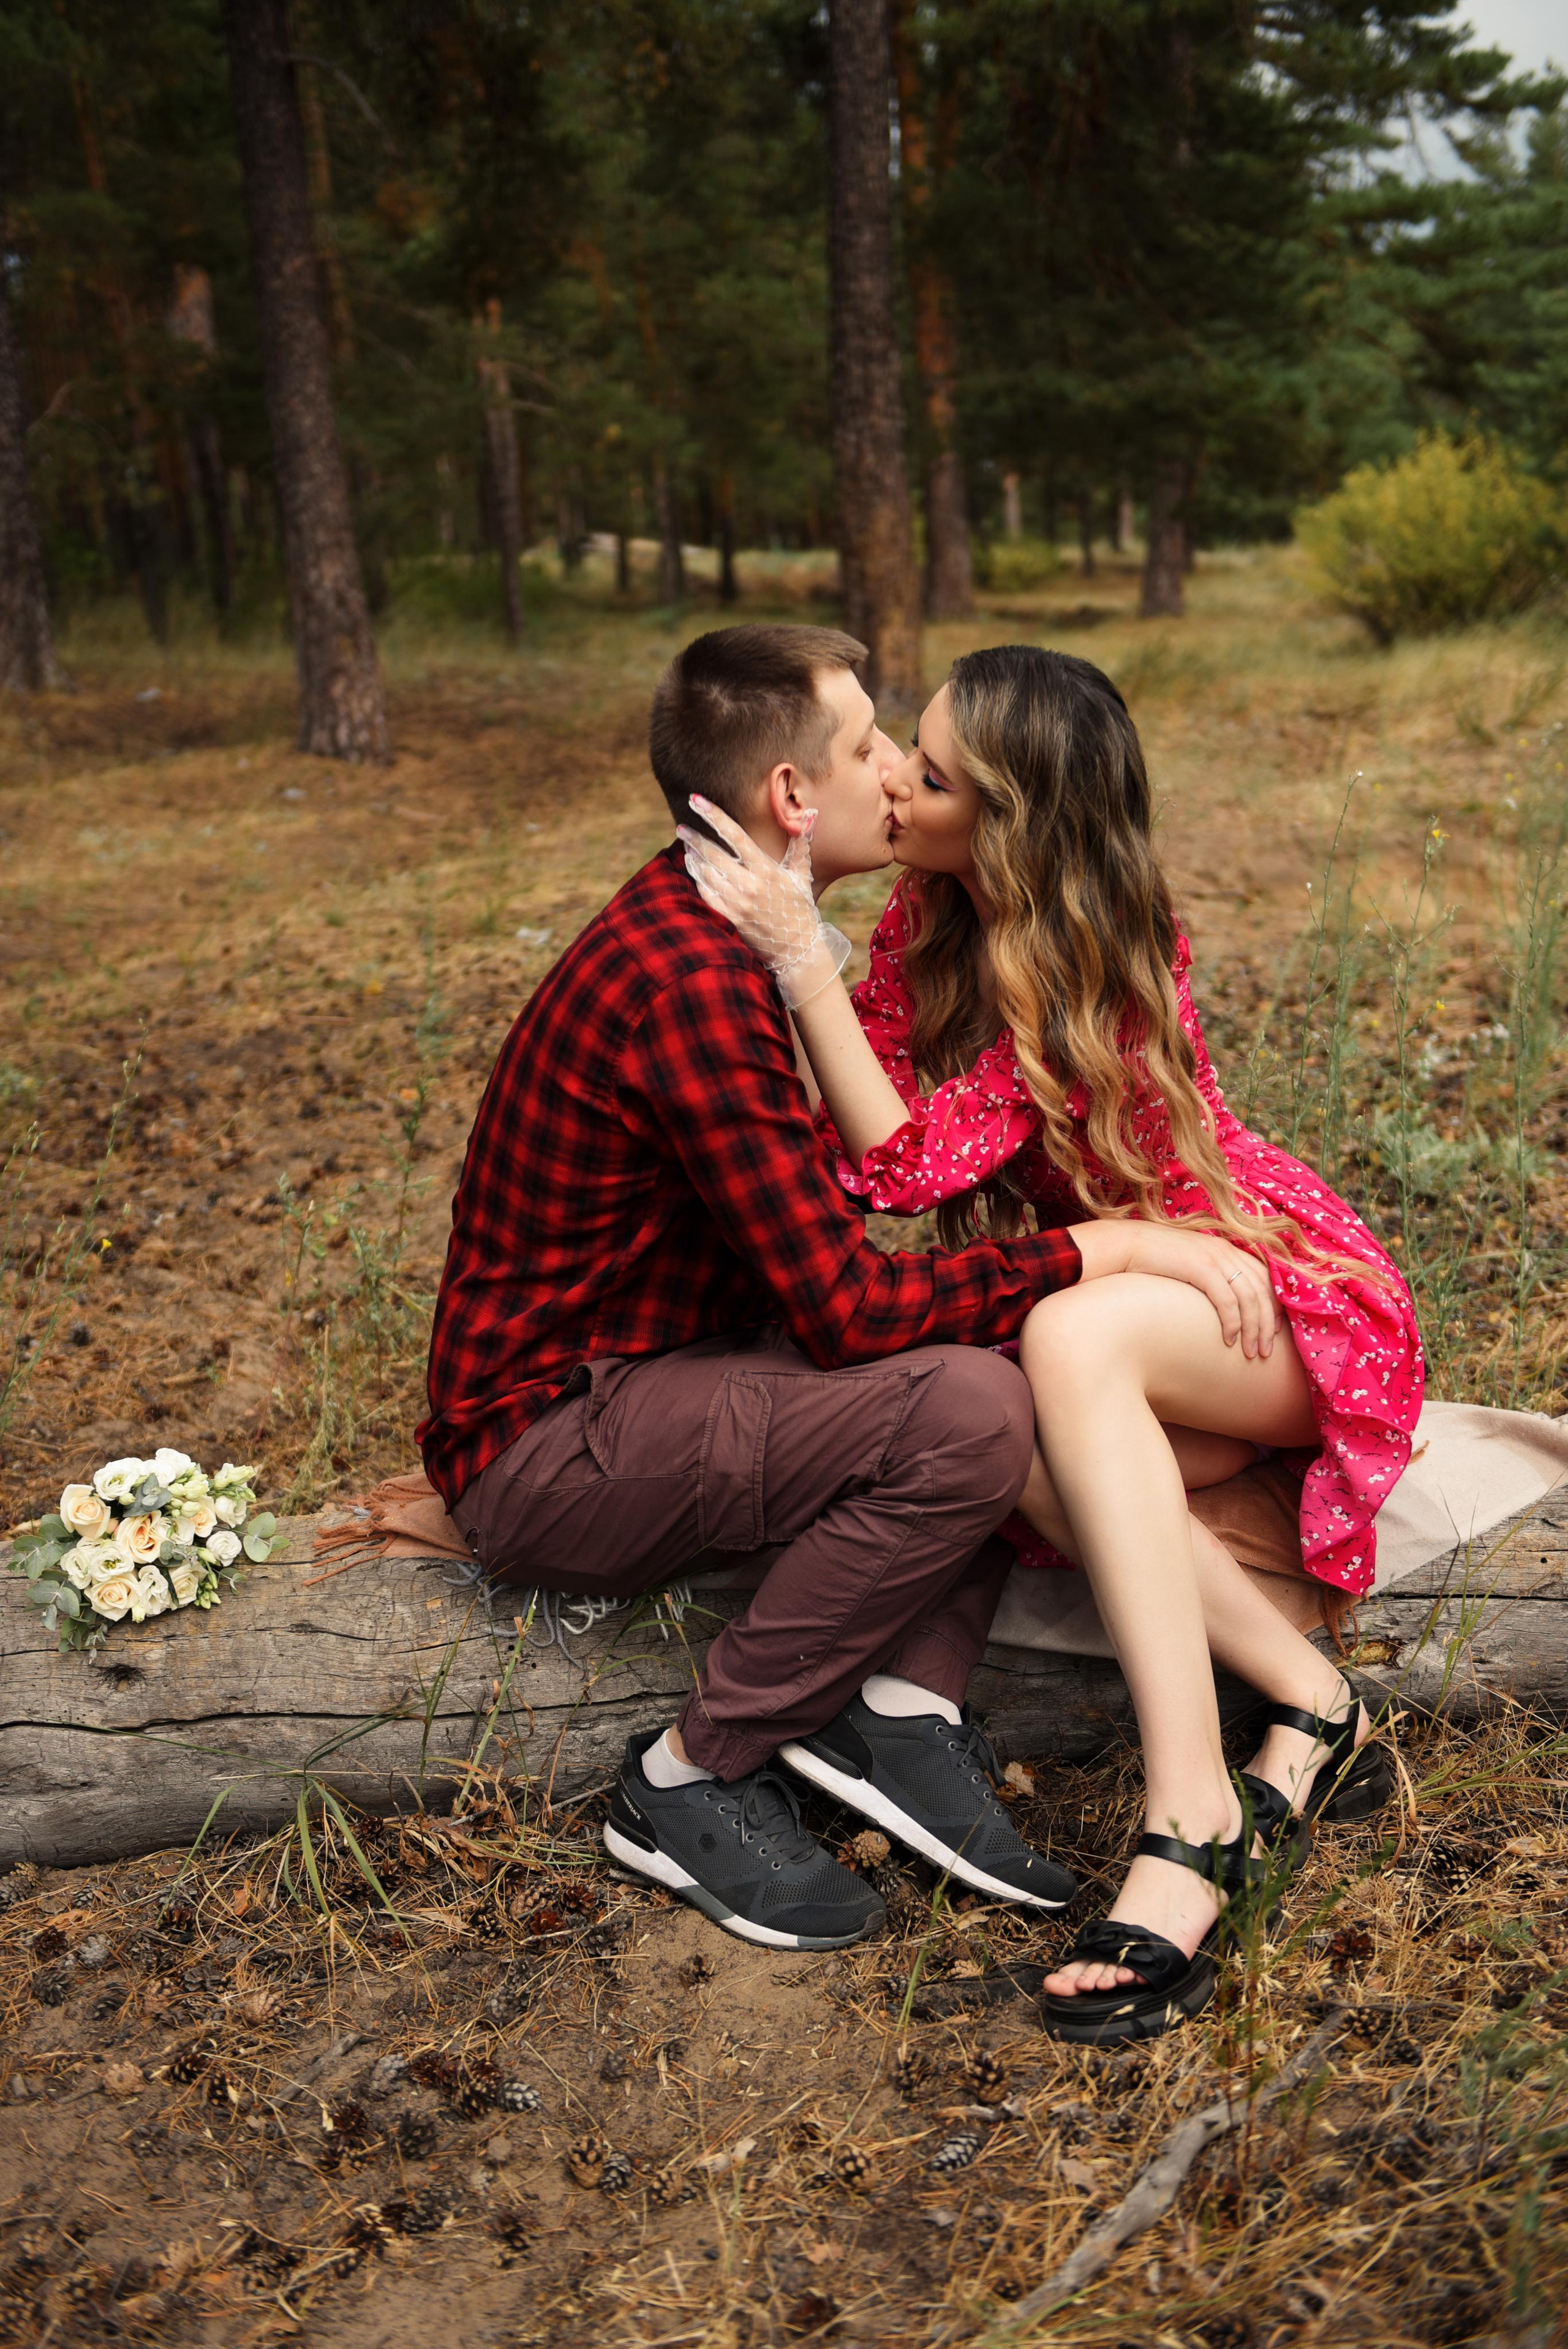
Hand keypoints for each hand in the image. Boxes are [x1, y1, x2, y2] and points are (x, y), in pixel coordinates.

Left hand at [677, 795, 850, 1007]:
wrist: (797, 949)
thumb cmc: (799, 908)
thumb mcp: (802, 875)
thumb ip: (800, 844)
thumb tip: (808, 814)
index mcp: (766, 870)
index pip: (735, 835)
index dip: (714, 815)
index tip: (696, 800)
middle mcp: (750, 885)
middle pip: (714, 854)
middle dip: (694, 838)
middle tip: (681, 827)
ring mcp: (738, 904)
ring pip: (706, 874)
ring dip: (693, 857)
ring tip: (686, 845)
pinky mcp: (730, 919)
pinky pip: (706, 895)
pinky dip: (696, 879)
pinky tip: (692, 869)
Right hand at [1072, 1219, 1281, 1357]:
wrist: (1126, 1245)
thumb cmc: (1153, 1260)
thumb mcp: (1189, 1265)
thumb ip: (1209, 1277)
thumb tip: (1221, 1303)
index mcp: (1226, 1249)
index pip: (1265, 1278)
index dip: (1274, 1306)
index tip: (1273, 1331)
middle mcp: (1226, 1251)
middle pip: (1262, 1291)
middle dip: (1267, 1325)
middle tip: (1266, 1351)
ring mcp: (1215, 1258)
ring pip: (1250, 1299)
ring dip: (1253, 1330)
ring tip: (1251, 1353)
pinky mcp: (1201, 1268)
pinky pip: (1227, 1301)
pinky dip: (1232, 1323)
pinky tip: (1229, 1341)